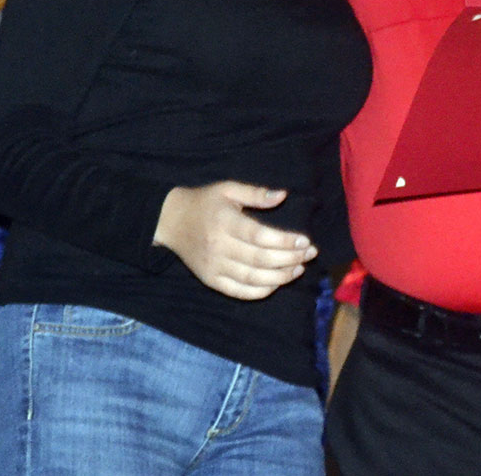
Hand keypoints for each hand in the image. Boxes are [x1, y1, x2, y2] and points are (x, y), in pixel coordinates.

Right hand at [153, 182, 317, 299]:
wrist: (170, 221)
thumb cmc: (205, 202)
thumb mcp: (228, 189)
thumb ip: (256, 193)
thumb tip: (283, 195)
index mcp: (225, 222)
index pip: (260, 236)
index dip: (285, 241)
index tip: (305, 241)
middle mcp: (219, 247)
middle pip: (260, 259)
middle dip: (290, 258)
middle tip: (310, 254)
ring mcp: (214, 266)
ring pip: (253, 278)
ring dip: (281, 277)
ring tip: (299, 268)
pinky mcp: (211, 280)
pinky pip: (239, 291)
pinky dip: (261, 291)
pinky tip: (278, 282)